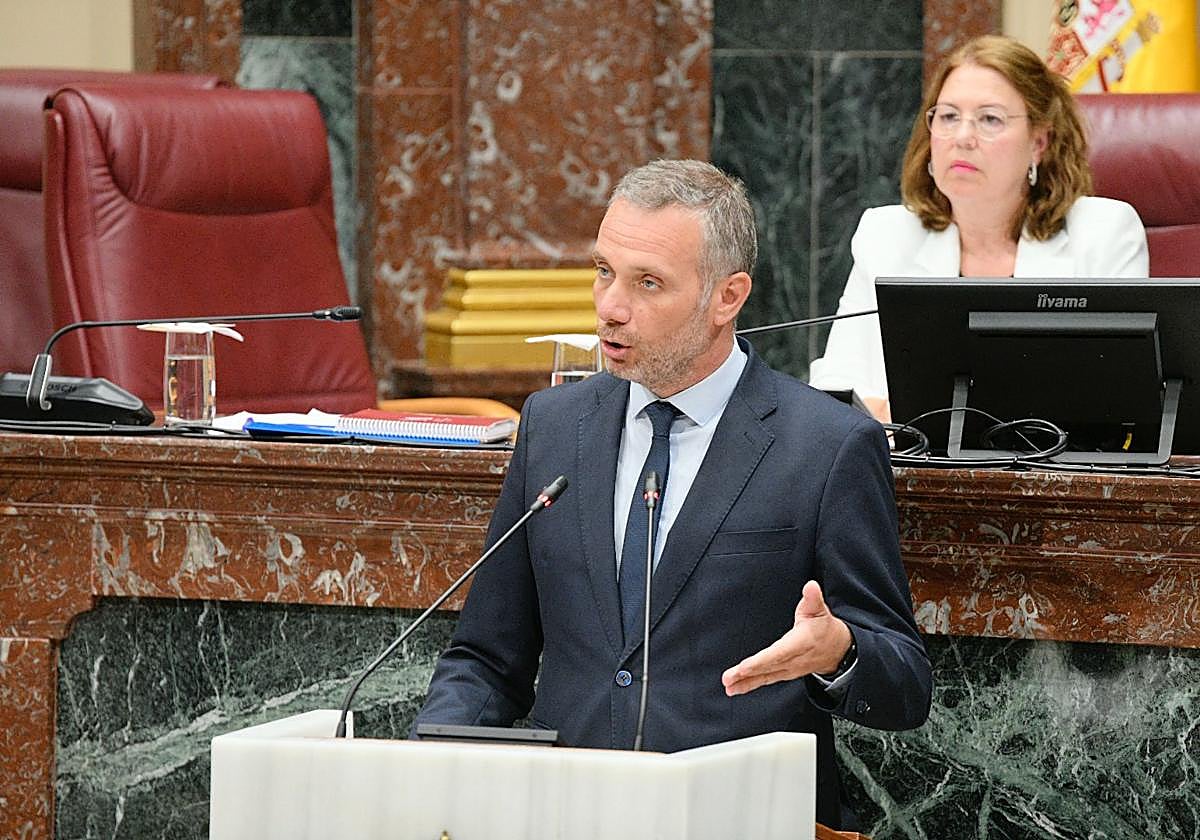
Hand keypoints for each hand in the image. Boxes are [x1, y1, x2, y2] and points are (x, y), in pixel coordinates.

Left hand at [721, 580, 851, 696]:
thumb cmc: (824, 628)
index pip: (778, 653)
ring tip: (729, 686)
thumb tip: (811, 586)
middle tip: (728, 678)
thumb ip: (813, 598)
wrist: (838, 650)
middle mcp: (793, 660)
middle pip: (768, 668)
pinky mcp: (785, 673)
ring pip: (765, 677)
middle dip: (747, 674)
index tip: (744, 667)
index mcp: (800, 643)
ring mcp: (789, 669)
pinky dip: (751, 685)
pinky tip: (736, 688)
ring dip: (746, 683)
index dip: (761, 661)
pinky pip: (766, 680)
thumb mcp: (820, 610)